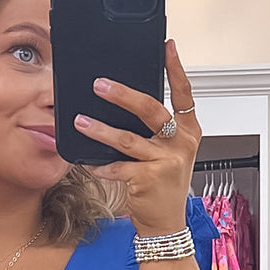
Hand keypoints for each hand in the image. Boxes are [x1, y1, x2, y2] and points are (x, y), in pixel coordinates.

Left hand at [75, 38, 200, 236]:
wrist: (166, 223)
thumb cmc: (163, 185)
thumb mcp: (168, 152)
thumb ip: (156, 129)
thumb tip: (125, 101)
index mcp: (188, 131)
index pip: (184, 94)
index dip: (176, 69)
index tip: (167, 46)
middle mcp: (180, 143)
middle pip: (151, 110)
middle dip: (124, 95)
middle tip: (100, 85)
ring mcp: (165, 162)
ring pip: (127, 139)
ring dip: (100, 129)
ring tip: (81, 121)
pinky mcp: (148, 179)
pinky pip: (116, 166)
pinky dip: (99, 164)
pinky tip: (87, 161)